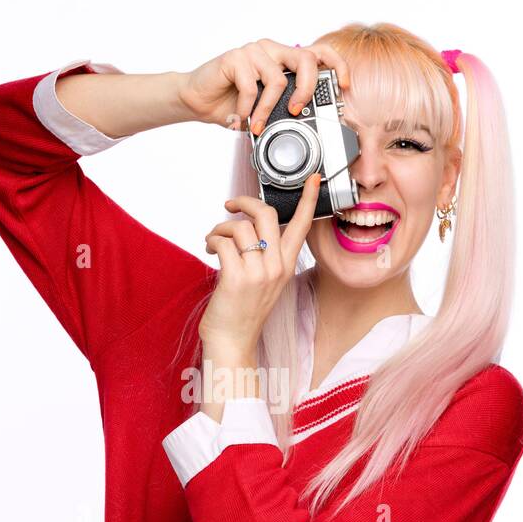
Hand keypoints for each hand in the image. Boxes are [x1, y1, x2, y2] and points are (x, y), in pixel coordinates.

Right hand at [178, 39, 350, 134]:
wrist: (197, 100)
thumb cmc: (231, 103)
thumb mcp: (265, 108)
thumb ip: (285, 107)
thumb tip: (309, 123)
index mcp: (283, 59)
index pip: (319, 53)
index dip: (337, 66)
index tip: (343, 86)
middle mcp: (272, 50)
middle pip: (305, 59)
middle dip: (306, 90)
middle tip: (295, 112)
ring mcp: (253, 51)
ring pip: (277, 80)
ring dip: (268, 110)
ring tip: (258, 126)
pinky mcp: (235, 57)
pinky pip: (251, 86)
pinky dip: (247, 109)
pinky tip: (241, 119)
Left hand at [199, 173, 320, 352]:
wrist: (233, 342)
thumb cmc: (243, 313)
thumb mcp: (265, 282)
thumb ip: (264, 256)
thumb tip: (247, 227)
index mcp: (286, 265)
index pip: (302, 226)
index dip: (309, 200)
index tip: (313, 179)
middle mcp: (276, 267)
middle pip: (267, 214)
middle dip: (245, 202)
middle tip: (230, 205)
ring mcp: (258, 272)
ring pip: (240, 227)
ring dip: (220, 228)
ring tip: (214, 240)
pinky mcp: (237, 277)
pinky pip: (223, 242)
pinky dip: (211, 240)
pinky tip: (210, 250)